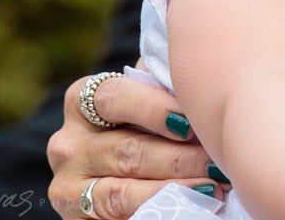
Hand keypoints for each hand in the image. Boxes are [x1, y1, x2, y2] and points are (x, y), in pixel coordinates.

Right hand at [47, 70, 220, 219]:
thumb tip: (200, 79)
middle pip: (127, 150)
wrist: (110, 174)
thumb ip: (159, 87)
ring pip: (124, 190)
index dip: (154, 108)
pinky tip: (186, 204)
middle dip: (179, 156)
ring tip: (211, 185)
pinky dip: (154, 208)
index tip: (190, 121)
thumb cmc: (138, 123)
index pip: (115, 98)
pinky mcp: (75, 217)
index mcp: (82, 99)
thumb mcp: (142, 99)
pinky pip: (118, 215)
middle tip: (216, 160)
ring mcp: (68, 184)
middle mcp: (68, 142)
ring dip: (174, 187)